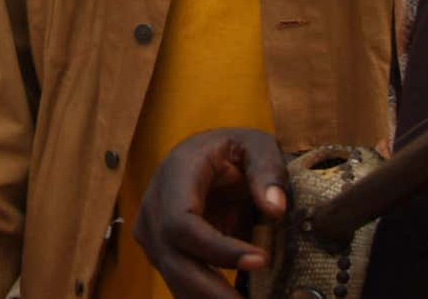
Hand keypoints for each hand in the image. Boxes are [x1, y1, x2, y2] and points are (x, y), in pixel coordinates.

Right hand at [134, 128, 288, 298]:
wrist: (205, 156)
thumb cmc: (232, 149)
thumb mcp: (256, 144)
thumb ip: (267, 171)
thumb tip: (275, 210)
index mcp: (175, 174)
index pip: (183, 222)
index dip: (216, 248)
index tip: (259, 260)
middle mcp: (154, 206)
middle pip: (173, 259)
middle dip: (211, 291)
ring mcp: (151, 232)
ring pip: (173, 276)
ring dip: (208, 298)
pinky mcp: (160, 250)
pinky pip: (179, 280)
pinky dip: (204, 296)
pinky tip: (232, 298)